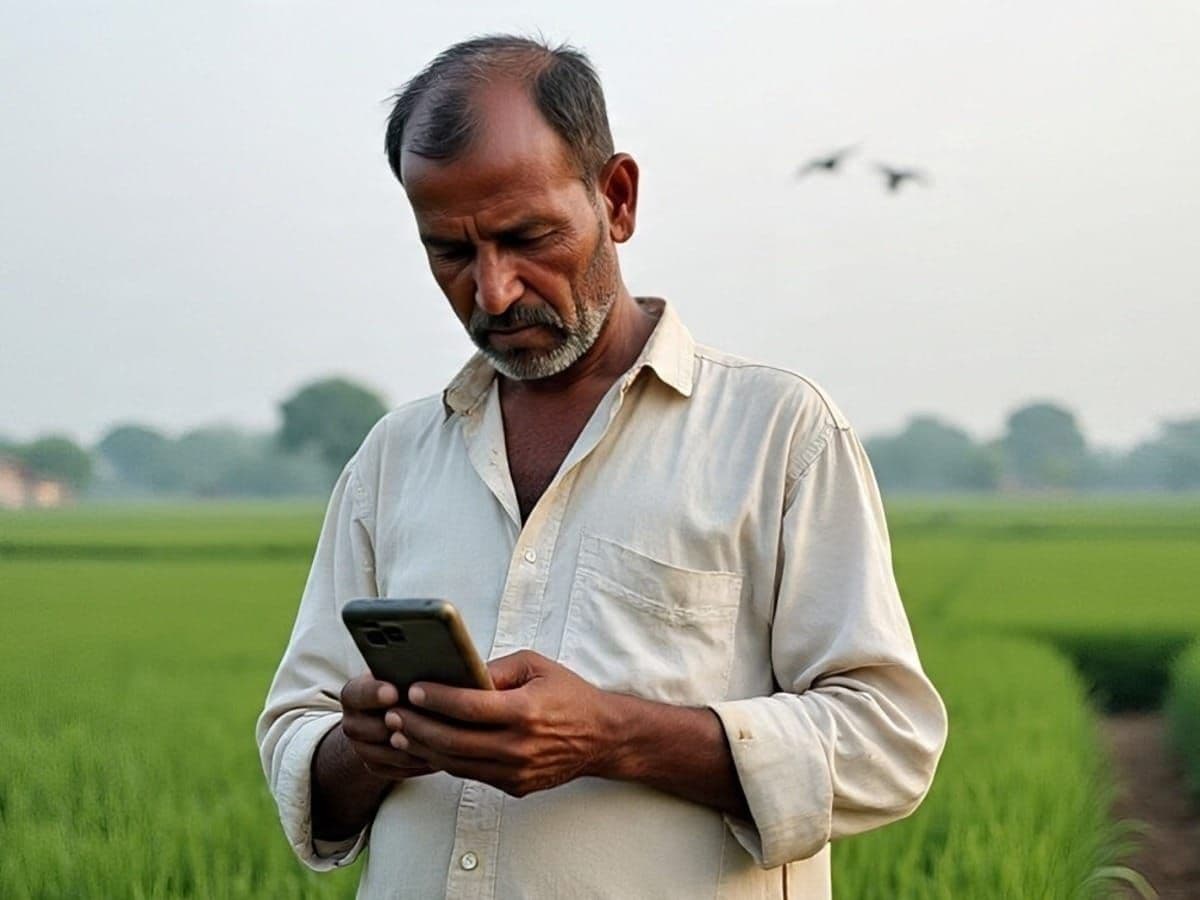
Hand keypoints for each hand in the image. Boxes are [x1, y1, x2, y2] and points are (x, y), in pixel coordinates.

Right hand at [339, 672, 434, 780]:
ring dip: (415, 746)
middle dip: (399, 725)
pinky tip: (441, 752)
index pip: (357, 693)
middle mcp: (352, 722)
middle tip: (427, 720)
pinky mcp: (376, 766)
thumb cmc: (401, 684)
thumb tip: (433, 667)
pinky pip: (398, 769)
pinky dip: (419, 762)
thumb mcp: (400, 673)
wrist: (388, 712)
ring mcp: (361, 748)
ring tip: (443, 737)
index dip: (374, 694)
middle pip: (371, 729)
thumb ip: (408, 672)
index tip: (394, 693)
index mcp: (354, 693)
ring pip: (388, 753)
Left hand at [385, 650, 612, 797]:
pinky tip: (427, 746)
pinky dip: (445, 760)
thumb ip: (494, 669)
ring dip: (423, 747)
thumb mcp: (535, 666)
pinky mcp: (514, 787)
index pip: (468, 707)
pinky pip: (470, 774)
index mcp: (525, 711)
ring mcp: (516, 771)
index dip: (435, 698)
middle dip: (416, 725)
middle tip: (393, 712)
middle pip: (453, 740)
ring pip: (456, 763)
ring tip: (400, 730)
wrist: (602, 737)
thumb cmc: (568, 694)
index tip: (411, 688)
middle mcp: (519, 746)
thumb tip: (455, 673)